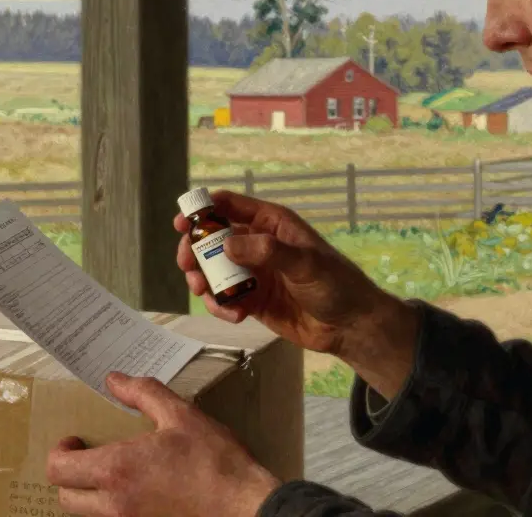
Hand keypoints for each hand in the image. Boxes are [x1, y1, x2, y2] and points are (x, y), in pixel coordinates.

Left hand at [47, 372, 280, 516]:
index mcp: (117, 469)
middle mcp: (115, 504)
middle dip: (69, 475)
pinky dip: (113, 507)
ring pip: (87, 514)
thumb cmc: (214, 461)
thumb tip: (114, 380)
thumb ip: (143, 393)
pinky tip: (138, 489)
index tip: (76, 439)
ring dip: (89, 493)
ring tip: (113, 471)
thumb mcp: (181, 415)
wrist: (243, 506)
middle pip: (66, 497)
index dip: (60, 451)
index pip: (59, 469)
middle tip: (87, 455)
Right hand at [175, 190, 419, 396]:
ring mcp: (253, 272)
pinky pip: (224, 298)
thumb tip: (227, 246)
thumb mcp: (306, 263)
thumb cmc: (336, 284)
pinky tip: (236, 316)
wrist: (350, 325)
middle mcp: (258, 244)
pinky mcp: (252, 299)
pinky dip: (221, 306)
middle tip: (187, 266)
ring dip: (204, 281)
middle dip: (195, 250)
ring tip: (207, 295)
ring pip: (213, 270)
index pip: (230, 205)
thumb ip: (267, 252)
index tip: (182, 222)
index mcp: (272, 223)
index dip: (203, 209)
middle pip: (212, 238)